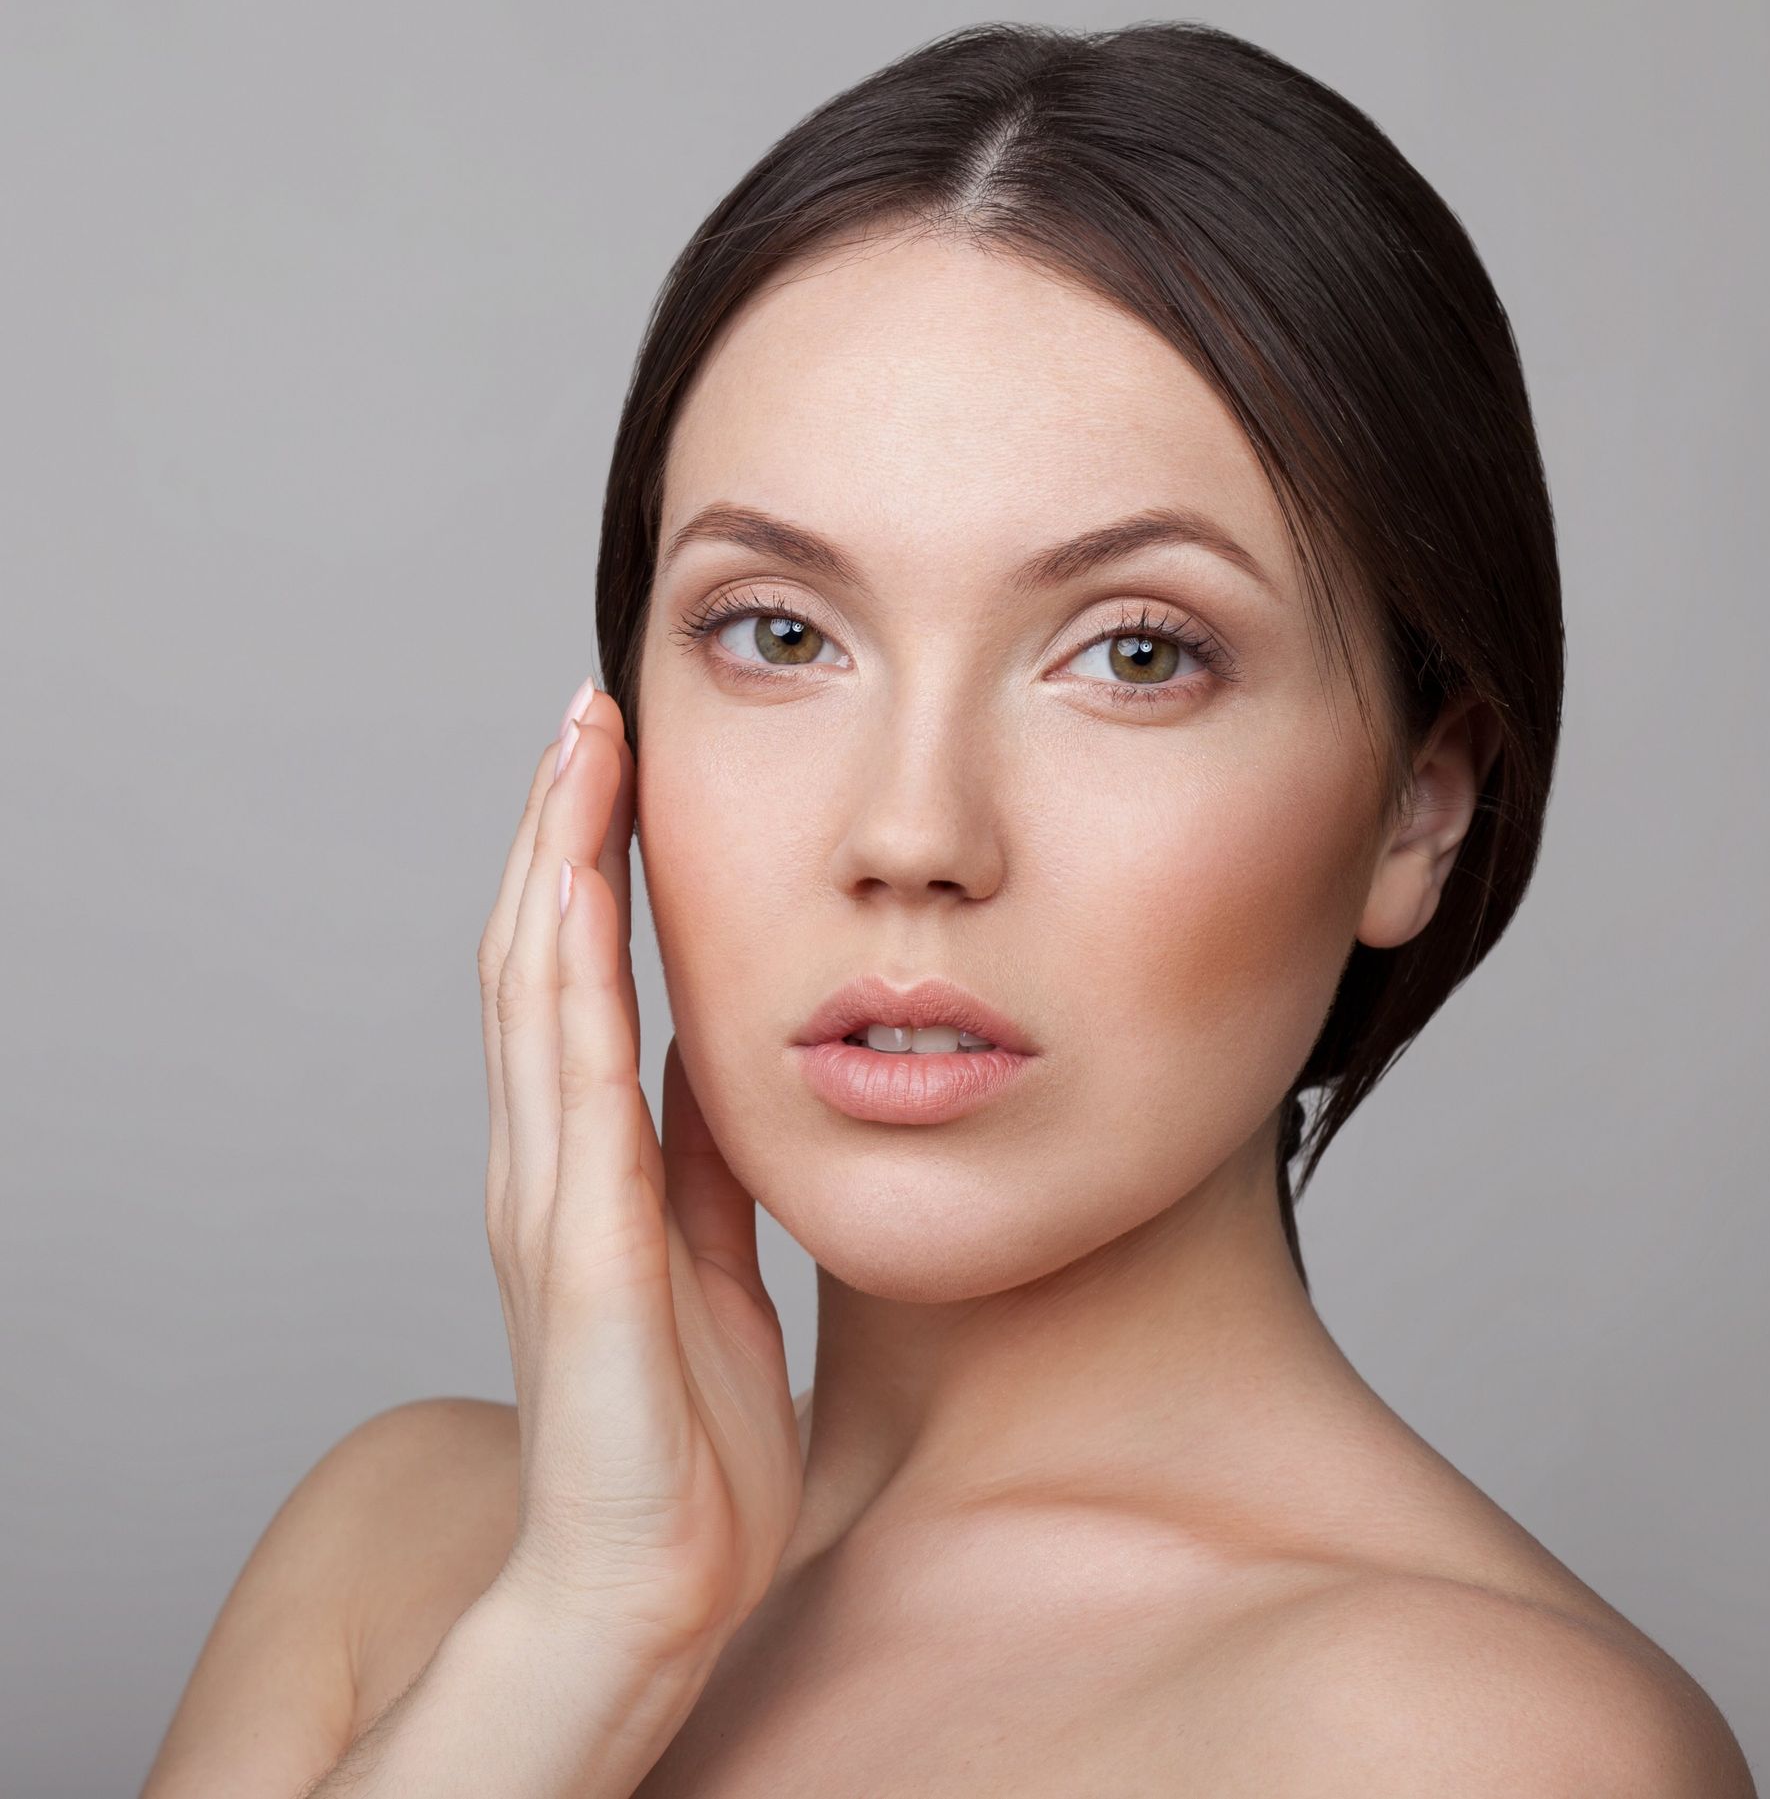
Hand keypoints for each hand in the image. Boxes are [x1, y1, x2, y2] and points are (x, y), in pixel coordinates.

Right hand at [475, 679, 802, 1670]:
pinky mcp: (584, 1259)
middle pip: (535, 959)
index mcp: (581, 1164)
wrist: (651, 1582)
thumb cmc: (681, 1431)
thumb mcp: (710, 1253)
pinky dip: (573, 989)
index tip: (611, 762)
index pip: (567, 980)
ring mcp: (551, 1206)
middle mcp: (545, 1166)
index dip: (581, 866)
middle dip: (558, 828)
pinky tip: (584, 905)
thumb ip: (695, 1154)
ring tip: (577, 756)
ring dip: (554, 870)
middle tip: (586, 711)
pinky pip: (576, 1097)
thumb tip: (702, 1048)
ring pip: (537, 1000)